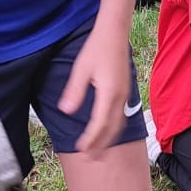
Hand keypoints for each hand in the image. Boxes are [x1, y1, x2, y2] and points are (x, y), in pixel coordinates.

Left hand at [58, 22, 129, 151]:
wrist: (114, 32)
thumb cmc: (96, 48)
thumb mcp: (81, 69)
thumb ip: (74, 92)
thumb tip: (66, 111)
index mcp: (109, 94)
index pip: (100, 124)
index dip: (91, 139)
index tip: (81, 149)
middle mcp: (120, 97)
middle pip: (112, 128)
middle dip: (102, 144)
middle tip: (91, 158)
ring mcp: (124, 94)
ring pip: (119, 123)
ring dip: (109, 138)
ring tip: (99, 149)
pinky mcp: (124, 90)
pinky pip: (121, 115)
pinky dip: (113, 127)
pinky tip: (107, 129)